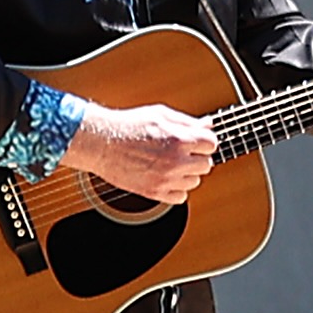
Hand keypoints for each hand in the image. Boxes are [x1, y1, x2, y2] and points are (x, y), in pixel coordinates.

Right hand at [65, 102, 218, 201]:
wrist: (101, 142)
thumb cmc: (128, 125)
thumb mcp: (160, 114)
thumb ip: (188, 121)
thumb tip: (209, 125)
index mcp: (179, 139)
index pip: (211, 144)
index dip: (204, 141)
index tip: (196, 141)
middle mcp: (175, 161)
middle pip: (206, 165)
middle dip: (196, 157)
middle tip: (181, 151)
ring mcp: (166, 179)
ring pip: (195, 181)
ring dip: (187, 173)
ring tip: (170, 163)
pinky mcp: (155, 192)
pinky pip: (181, 197)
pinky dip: (176, 189)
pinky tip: (165, 176)